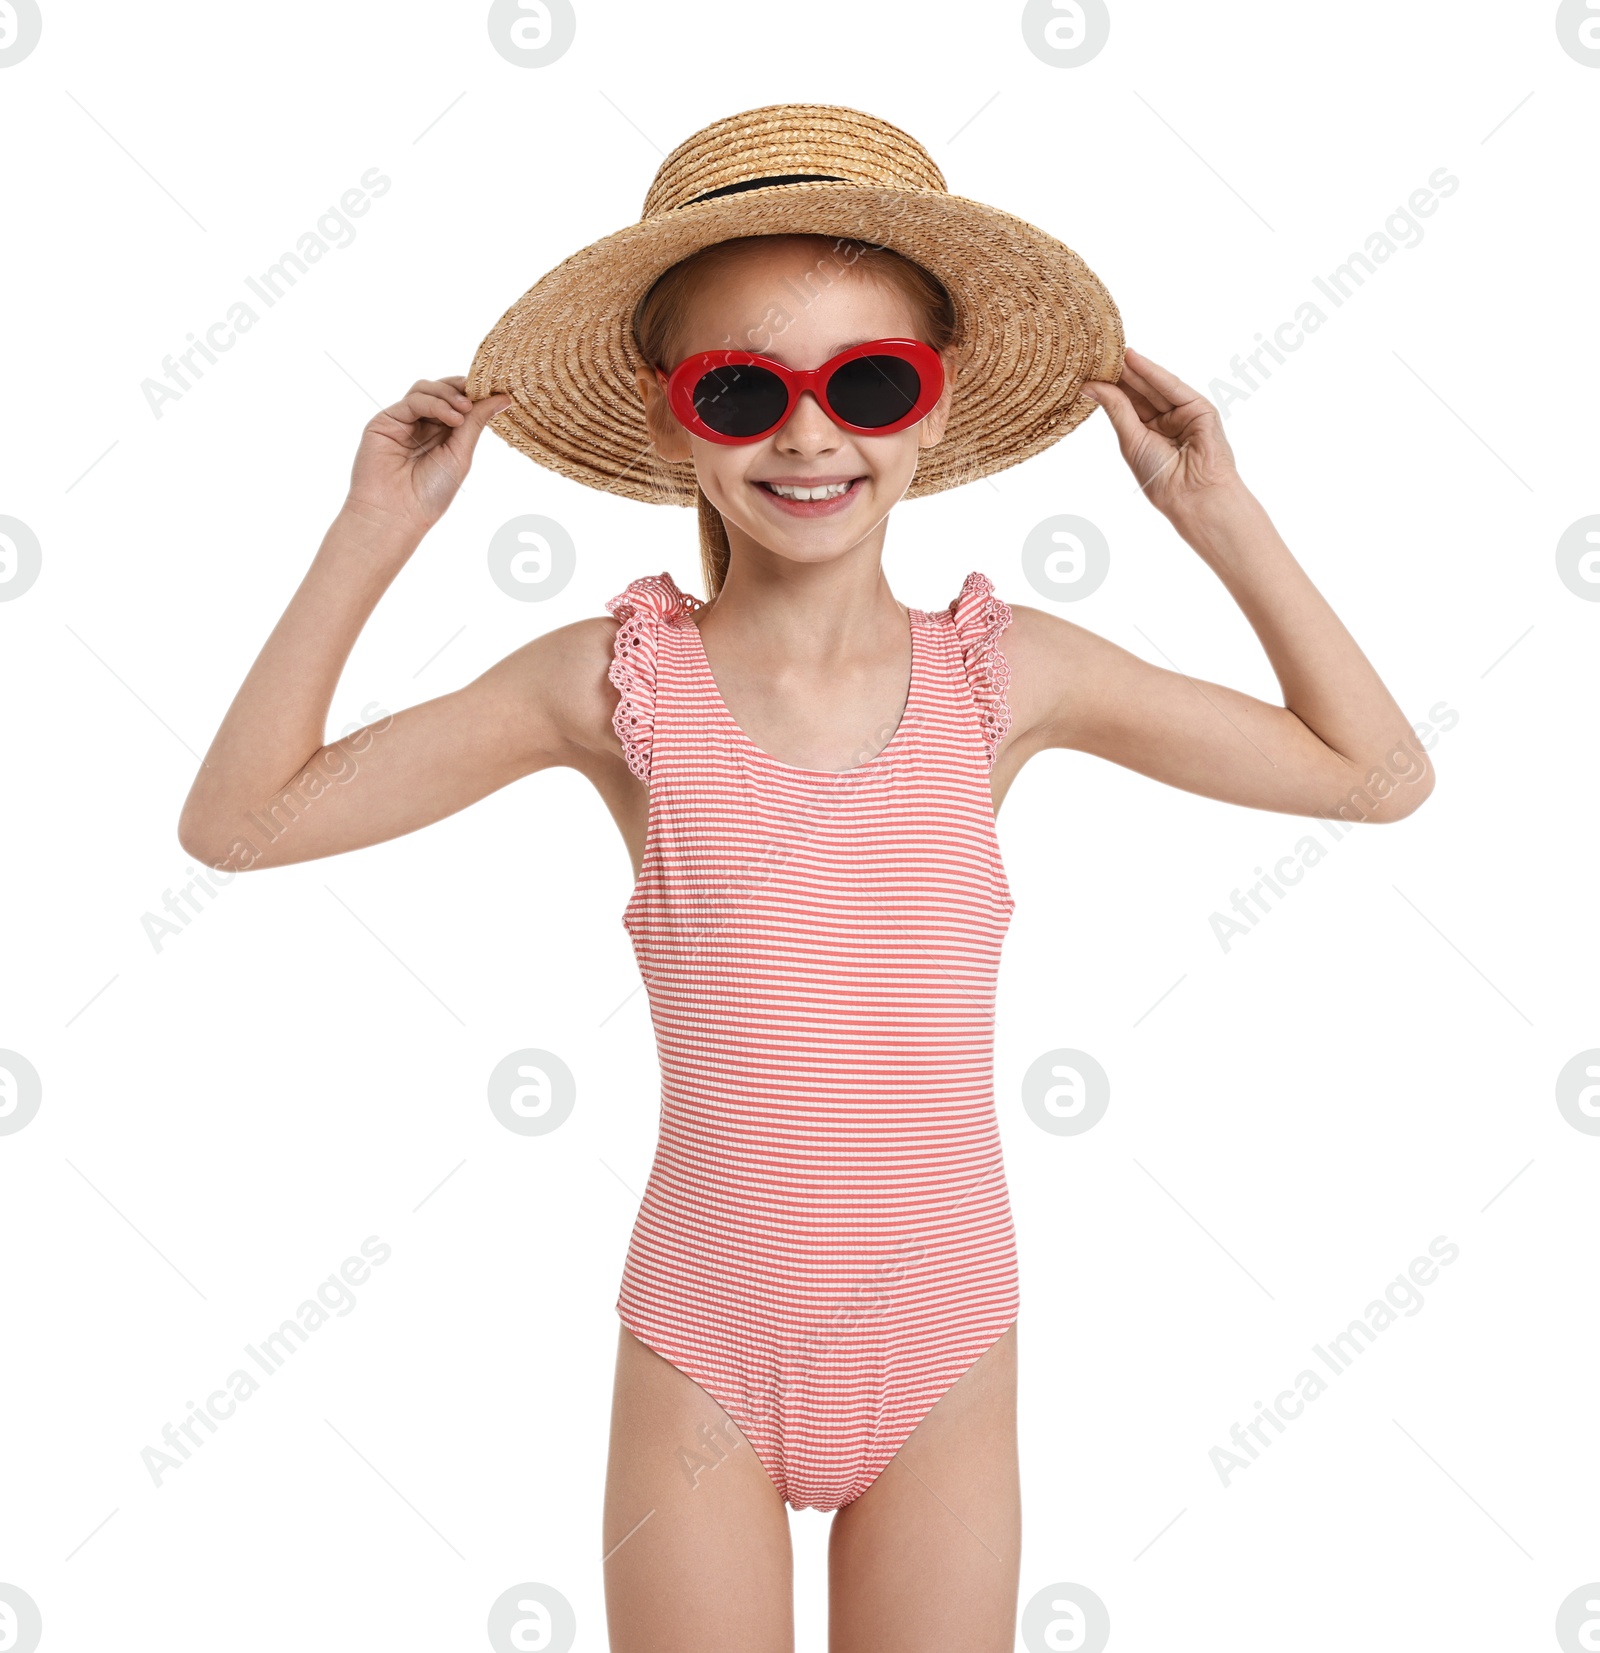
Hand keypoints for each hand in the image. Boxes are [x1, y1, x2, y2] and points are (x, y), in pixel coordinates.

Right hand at [345, 375, 512, 535]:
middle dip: (461, 388)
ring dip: (449, 394)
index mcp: (442, 434)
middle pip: (441, 390)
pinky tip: (452, 417)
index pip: (458, 401)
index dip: (473, 392)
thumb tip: (502, 398)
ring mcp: (403, 421)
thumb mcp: (461, 455)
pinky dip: (435, 404)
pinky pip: (413, 401)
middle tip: (479, 394)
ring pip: (426, 389)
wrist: (397, 513)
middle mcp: (422, 424)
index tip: (496, 389)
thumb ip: (475, 423)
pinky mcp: (386, 420)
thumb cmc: (430, 493)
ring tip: (464, 411)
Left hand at [1082, 348, 1240, 521]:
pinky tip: (1134, 360)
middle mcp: (1165, 422)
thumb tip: (1089, 386)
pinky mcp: (1199, 407)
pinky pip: (1172, 386)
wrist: (1191, 493)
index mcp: (1147, 435)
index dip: (1109, 388)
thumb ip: (1115, 409)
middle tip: (1098, 355)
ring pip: (1154, 386)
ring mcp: (1183, 414)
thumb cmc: (1160, 476)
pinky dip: (1153, 372)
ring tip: (1112, 353)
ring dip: (1134, 369)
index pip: (1127, 405)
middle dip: (1120, 375)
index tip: (1088, 370)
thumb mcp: (1130, 440)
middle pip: (1140, 393)